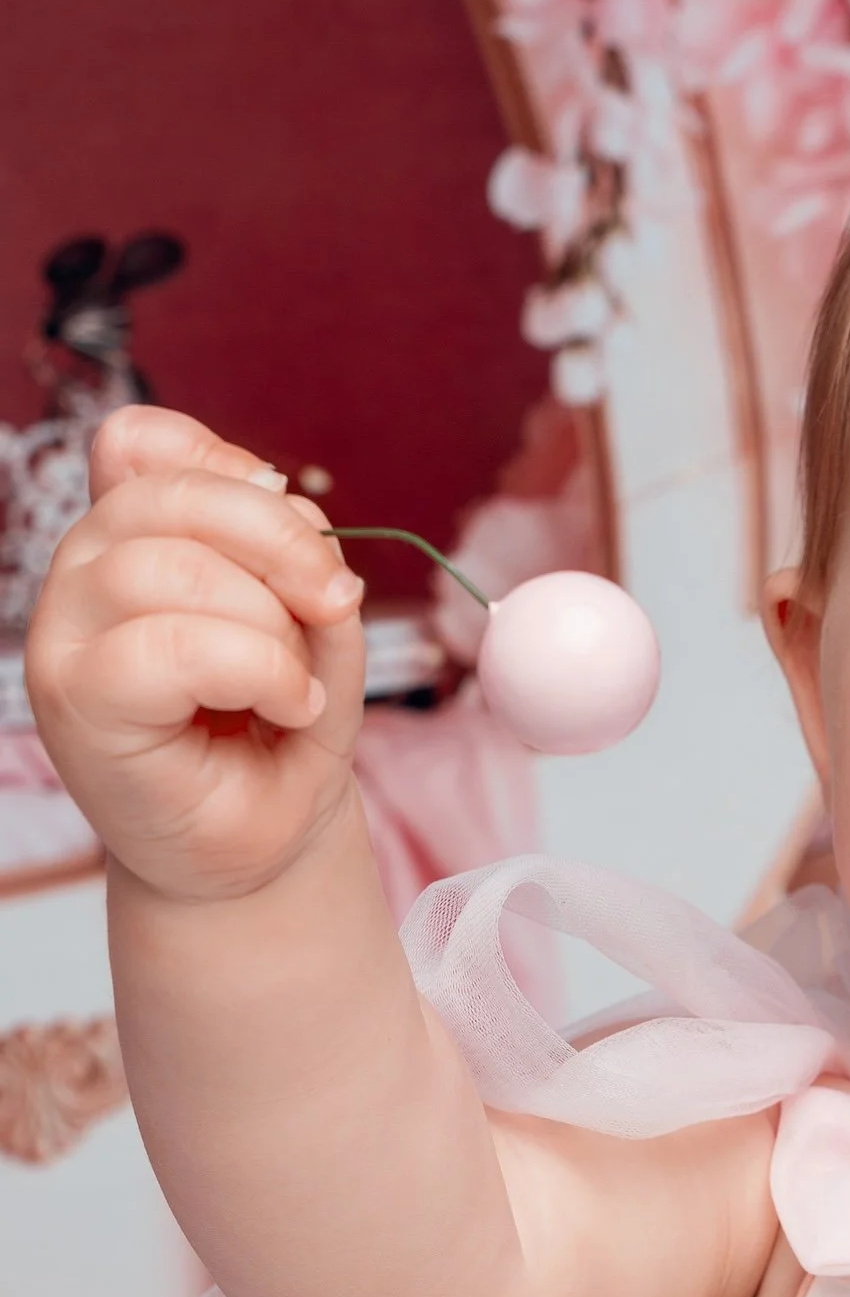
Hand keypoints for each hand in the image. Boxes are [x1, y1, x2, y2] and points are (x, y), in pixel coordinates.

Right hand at [25, 407, 369, 900]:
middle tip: (336, 606)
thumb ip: (299, 563)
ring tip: (296, 685)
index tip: (298, 525)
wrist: (258, 853)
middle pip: (166, 495)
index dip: (223, 463)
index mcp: (126, 540)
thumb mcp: (314, 633)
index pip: (141, 443)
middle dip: (281, 543)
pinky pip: (169, 645)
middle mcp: (82, 578)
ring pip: (170, 568)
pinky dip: (257, 669)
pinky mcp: (76, 702)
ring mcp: (66, 638)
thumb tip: (294, 506)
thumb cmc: (277, 742)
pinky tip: (285, 705)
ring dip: (270, 623)